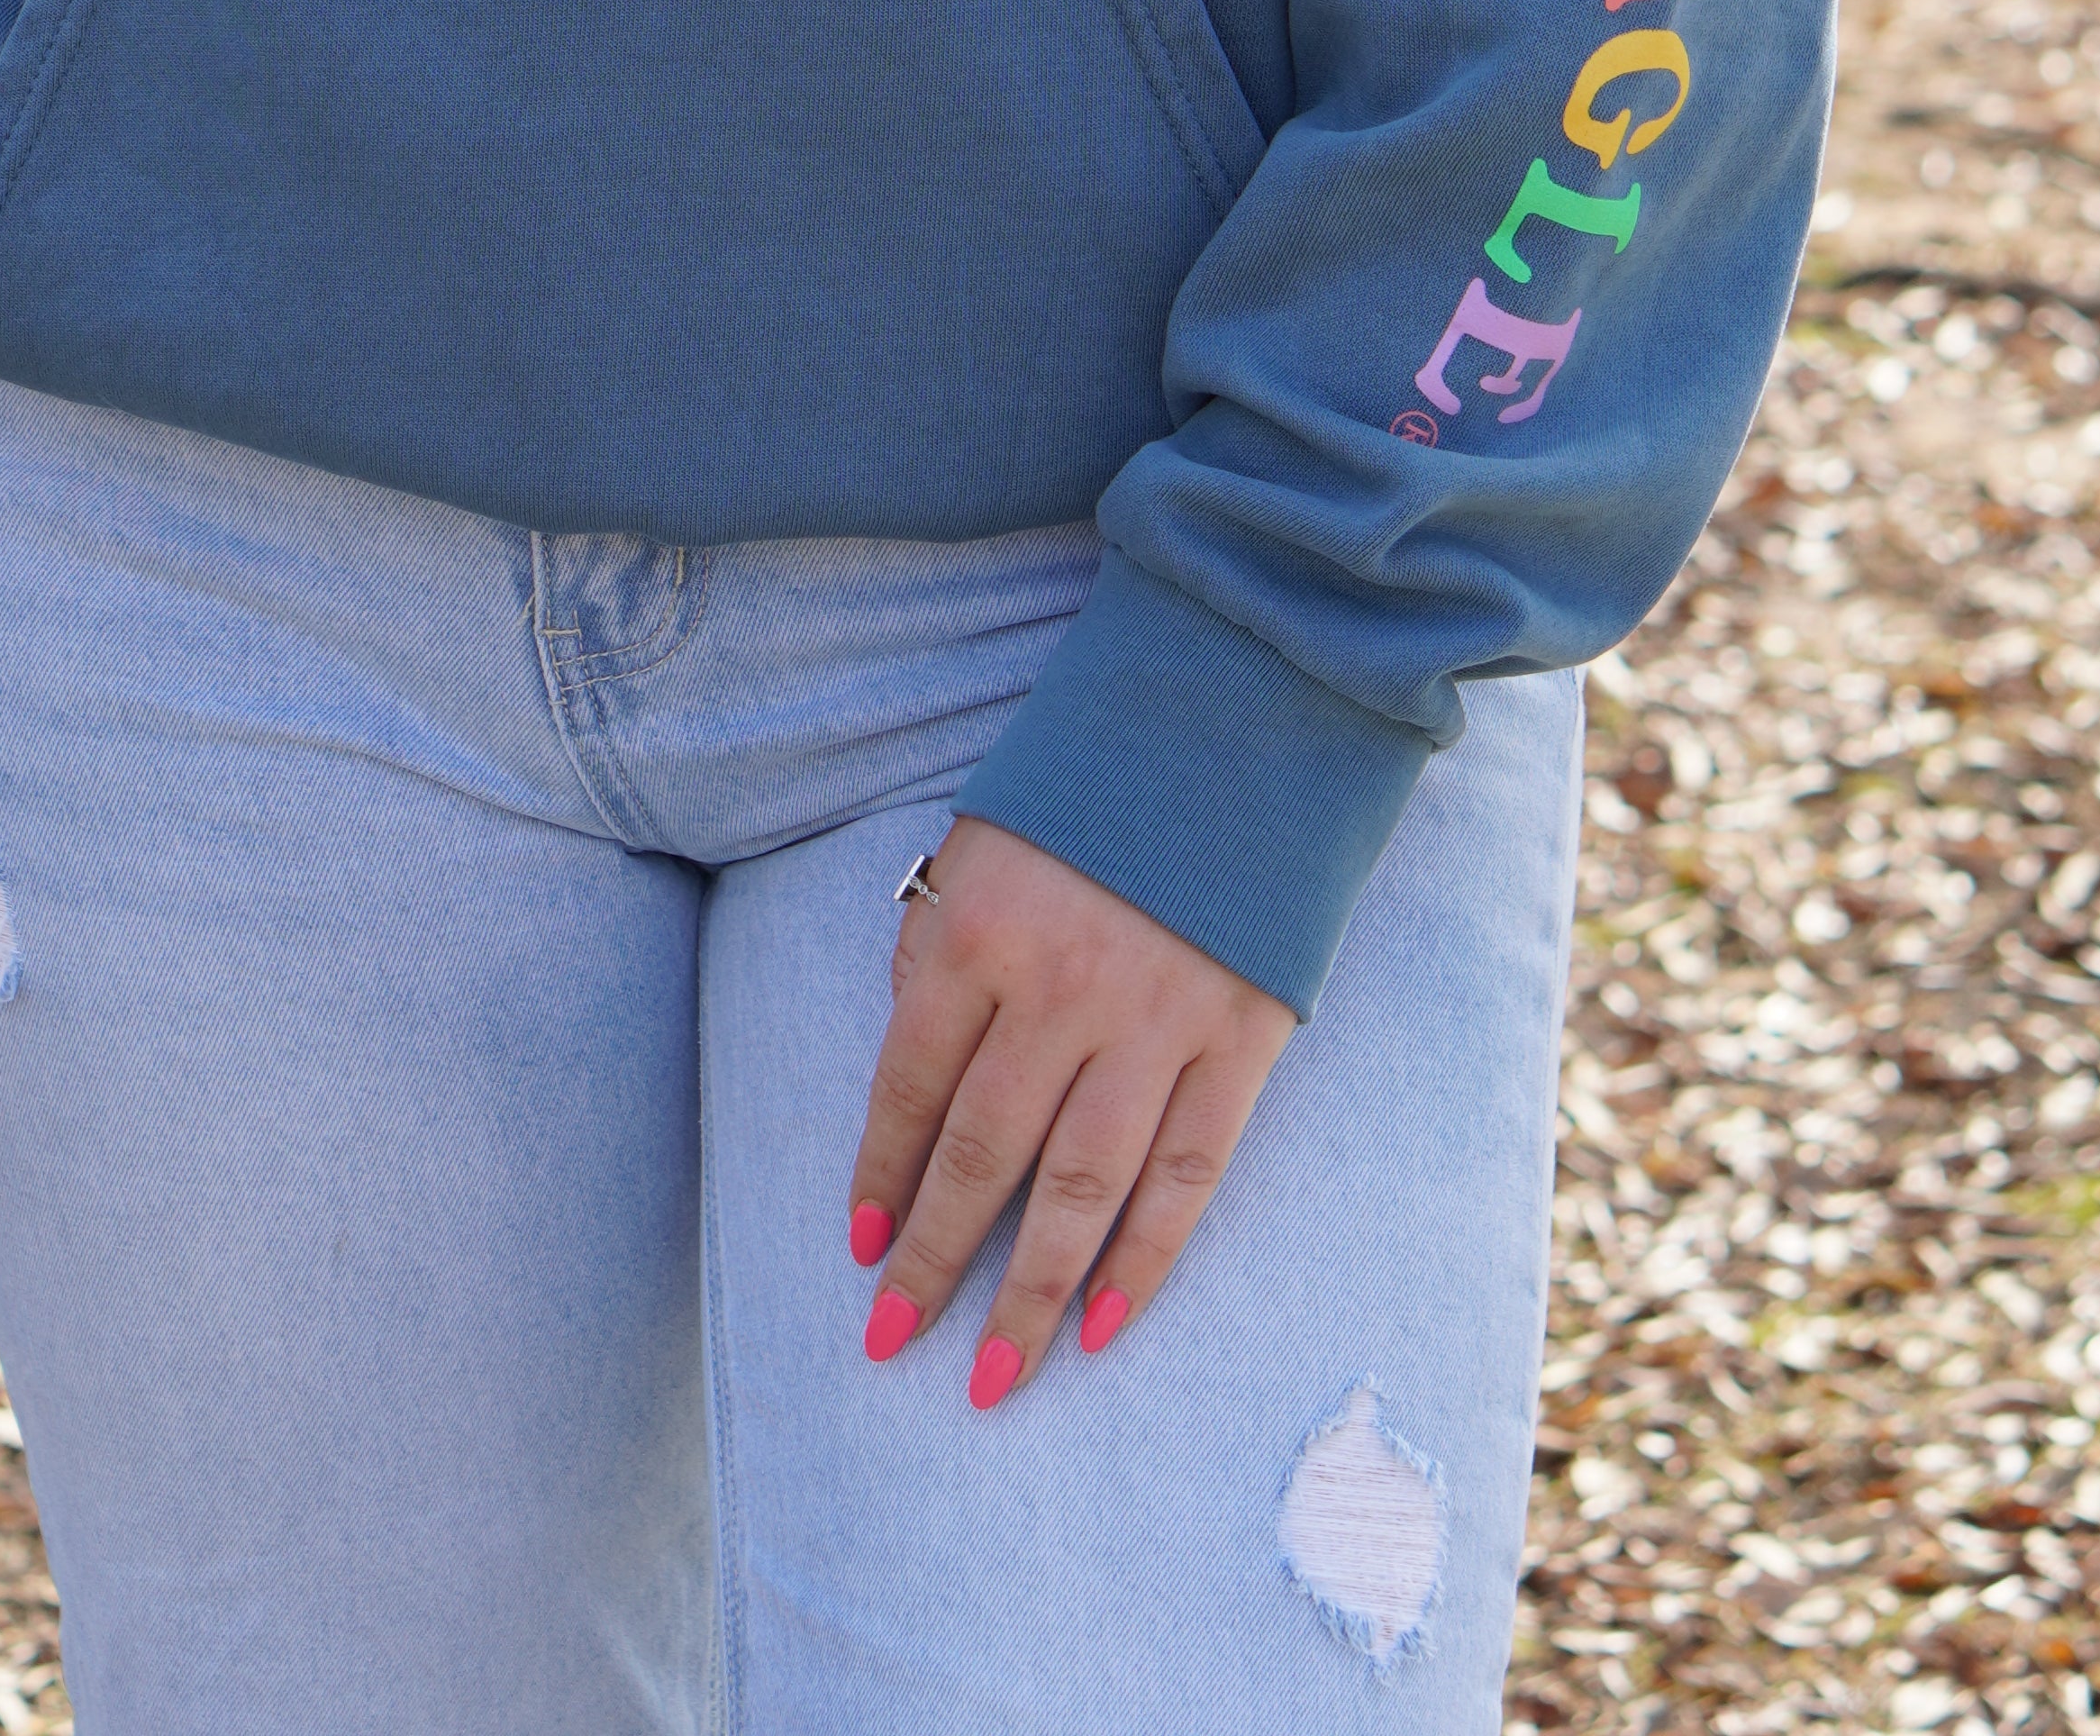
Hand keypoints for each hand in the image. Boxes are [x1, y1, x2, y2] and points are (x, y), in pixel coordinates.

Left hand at [845, 813, 1296, 1408]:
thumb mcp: (980, 841)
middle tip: (893, 1339)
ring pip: (1080, 1190)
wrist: (1238, 722)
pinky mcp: (1237, 1041)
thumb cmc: (1089, 790)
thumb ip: (937, 950)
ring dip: (1028, 1294)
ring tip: (990, 1377)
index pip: (911, 1085)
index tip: (861, 1249)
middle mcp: (1059, 989)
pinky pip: (1186, 1175)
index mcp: (979, 932)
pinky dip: (1145, 1260)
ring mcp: (1154, 1021)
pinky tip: (1103, 1325)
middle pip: (984, 1155)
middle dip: (933, 1260)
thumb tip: (917, 1077)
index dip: (882, 1174)